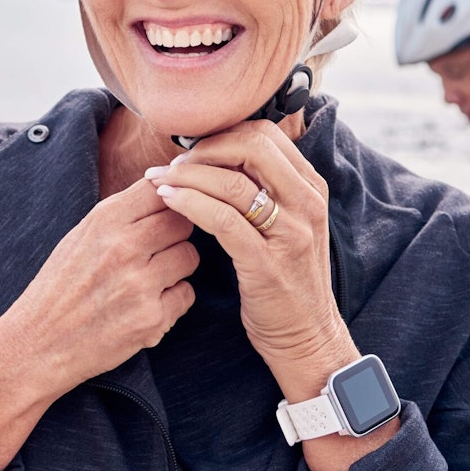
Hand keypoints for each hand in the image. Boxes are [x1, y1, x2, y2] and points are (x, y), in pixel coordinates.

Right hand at [0, 178, 197, 470]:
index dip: (169, 198)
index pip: (160, 188)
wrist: (38, 343)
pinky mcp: (152, 318)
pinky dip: (172, 300)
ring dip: (176, 267)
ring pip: (190, 256)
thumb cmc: (60, 286)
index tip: (163, 210)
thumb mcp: (81, 236)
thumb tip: (165, 186)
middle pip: (183, 220)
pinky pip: (186, 294)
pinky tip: (145, 304)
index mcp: (104, 221)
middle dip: (175, 233)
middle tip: (156, 248)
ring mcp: (140, 284)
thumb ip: (122, 213)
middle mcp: (124, 247)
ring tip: (148, 278)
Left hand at [146, 121, 351, 388]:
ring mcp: (291, 233)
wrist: (307, 337)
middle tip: (173, 164)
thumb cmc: (284, 277)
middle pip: (251, 146)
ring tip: (158, 180)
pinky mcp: (268, 263)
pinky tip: (168, 201)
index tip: (190, 149)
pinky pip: (223, 220)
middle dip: (203, 149)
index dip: (221, 134)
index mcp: (311, 187)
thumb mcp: (286, 223)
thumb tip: (218, 152)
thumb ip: (264, 188)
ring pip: (232, 182)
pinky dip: (189, 203)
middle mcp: (307, 204)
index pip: (265, 135)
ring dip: (187, 176)